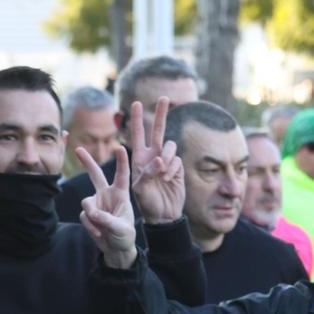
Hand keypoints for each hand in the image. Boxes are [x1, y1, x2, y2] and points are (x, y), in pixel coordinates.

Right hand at [77, 145, 138, 269]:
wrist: (117, 249)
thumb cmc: (125, 236)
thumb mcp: (121, 228)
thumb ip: (107, 219)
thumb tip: (91, 213)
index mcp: (121, 194)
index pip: (122, 175)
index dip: (121, 161)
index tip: (120, 147)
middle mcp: (107, 195)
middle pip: (95, 175)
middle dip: (87, 162)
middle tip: (78, 149)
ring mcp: (96, 204)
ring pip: (86, 202)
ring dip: (91, 216)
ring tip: (101, 228)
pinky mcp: (88, 214)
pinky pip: (83, 216)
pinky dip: (90, 226)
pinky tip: (99, 233)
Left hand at [125, 99, 184, 224]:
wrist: (163, 215)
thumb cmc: (147, 203)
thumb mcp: (140, 189)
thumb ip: (147, 172)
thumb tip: (160, 159)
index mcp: (139, 159)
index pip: (138, 136)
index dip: (138, 120)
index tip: (136, 103)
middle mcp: (153, 157)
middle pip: (158, 131)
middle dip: (161, 114)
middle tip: (164, 97)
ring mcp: (167, 161)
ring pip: (170, 146)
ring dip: (166, 159)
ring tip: (161, 175)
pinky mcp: (178, 168)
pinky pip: (177, 160)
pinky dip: (172, 169)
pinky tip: (168, 180)